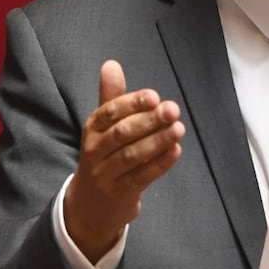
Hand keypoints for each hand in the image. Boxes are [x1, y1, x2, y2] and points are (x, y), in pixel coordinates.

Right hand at [64, 59, 184, 262]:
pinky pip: (142, 177)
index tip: (154, 97)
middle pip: (122, 133)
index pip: (109, 112)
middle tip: (173, 110)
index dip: (132, 103)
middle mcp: (95, 150)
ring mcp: (107, 174)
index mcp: (92, 129)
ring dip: (158, 141)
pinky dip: (160, 164)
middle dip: (149, 120)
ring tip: (179, 128)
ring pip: (132, 156)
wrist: (90, 205)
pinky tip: (175, 150)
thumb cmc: (103, 154)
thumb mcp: (103, 126)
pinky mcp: (121, 193)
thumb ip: (111, 96)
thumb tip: (111, 64)